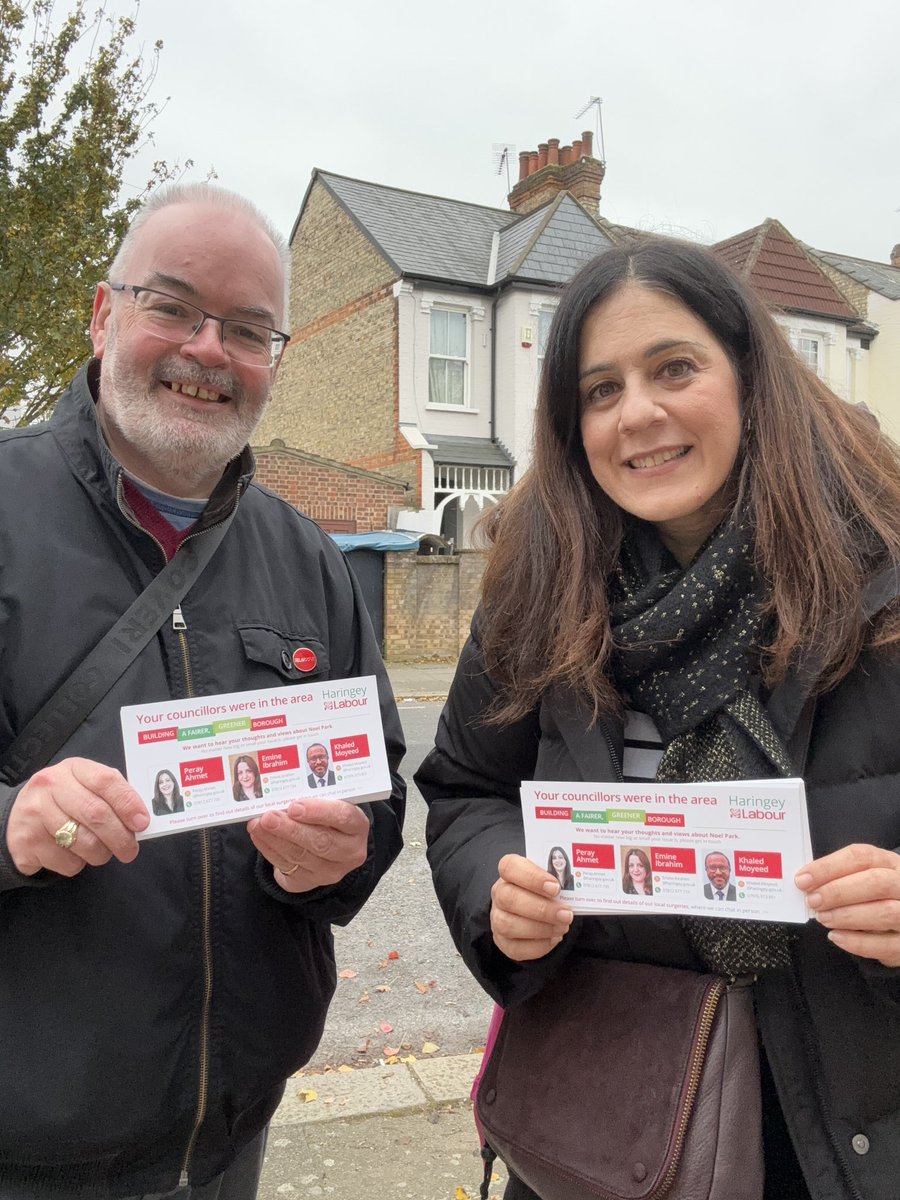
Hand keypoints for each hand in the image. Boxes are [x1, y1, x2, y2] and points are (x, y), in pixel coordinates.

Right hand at [6, 758, 149, 877]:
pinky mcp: (27, 842)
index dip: (128, 803)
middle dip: (120, 837)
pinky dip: (77, 864)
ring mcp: (36, 813)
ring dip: (101, 854)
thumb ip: (112, 796)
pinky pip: (67, 862)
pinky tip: (72, 853)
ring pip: (84, 842)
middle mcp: (51, 786)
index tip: (142, 823)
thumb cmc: (64, 801)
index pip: (106, 781)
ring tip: (101, 852)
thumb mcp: (85, 786)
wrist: (19, 817)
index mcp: (73, 768)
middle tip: (130, 850)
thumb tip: (140, 819)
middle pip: (96, 814)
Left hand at [248, 798, 369, 892]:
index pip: (343, 817)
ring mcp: (330, 871)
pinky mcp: (309, 882)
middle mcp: (349, 852)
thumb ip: (315, 798)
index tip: (294, 806)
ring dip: (275, 839)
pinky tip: (259, 836)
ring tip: (257, 824)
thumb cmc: (328, 817)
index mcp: (358, 826)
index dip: (318, 811)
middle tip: (269, 817)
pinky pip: (286, 866)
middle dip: (291, 829)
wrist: (329, 846)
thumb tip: (285, 793)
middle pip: (321, 841)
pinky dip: (269, 850)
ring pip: (300, 856)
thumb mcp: (331, 805)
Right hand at [490, 853, 573, 961]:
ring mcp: (497, 919)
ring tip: (563, 926)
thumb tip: (576, 884)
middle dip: (542, 909)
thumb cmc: (542, 891)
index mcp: (510, 873)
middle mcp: (499, 894)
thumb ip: (557, 878)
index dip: (533, 877)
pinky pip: (518, 948)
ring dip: (542, 928)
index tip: (555, 887)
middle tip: (566, 914)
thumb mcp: (548, 879)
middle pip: (509, 898)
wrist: (530, 913)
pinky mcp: (504, 942)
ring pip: (509, 925)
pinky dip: (540, 945)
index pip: (510, 867)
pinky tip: (554, 938)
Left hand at [795, 843, 899, 966]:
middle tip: (813, 901)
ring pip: (885, 912)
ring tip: (823, 918)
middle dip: (838, 891)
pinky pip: (886, 944)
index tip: (803, 879)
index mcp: (890, 863)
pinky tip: (837, 937)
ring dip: (847, 916)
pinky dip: (858, 942)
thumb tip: (806, 882)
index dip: (829, 867)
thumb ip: (840, 877)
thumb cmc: (877, 898)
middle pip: (876, 882)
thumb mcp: (863, 879)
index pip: (861, 857)